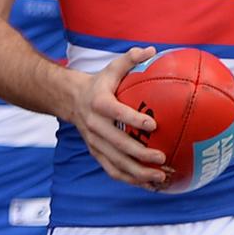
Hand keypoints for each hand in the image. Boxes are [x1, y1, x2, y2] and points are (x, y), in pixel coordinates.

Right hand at [71, 46, 166, 188]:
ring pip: (115, 163)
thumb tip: (153, 50)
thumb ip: (131, 58)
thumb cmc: (101, 82)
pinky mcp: (95, 153)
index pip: (117, 112)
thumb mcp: (113, 67)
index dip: (133, 119)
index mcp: (99, 103)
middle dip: (140, 154)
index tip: (154, 124)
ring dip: (137, 173)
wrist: (70, 99)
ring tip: (160, 178)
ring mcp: (94, 142)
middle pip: (117, 144)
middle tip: (162, 158)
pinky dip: (130, 179)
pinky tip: (150, 184)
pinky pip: (112, 170)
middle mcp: (94, 125)